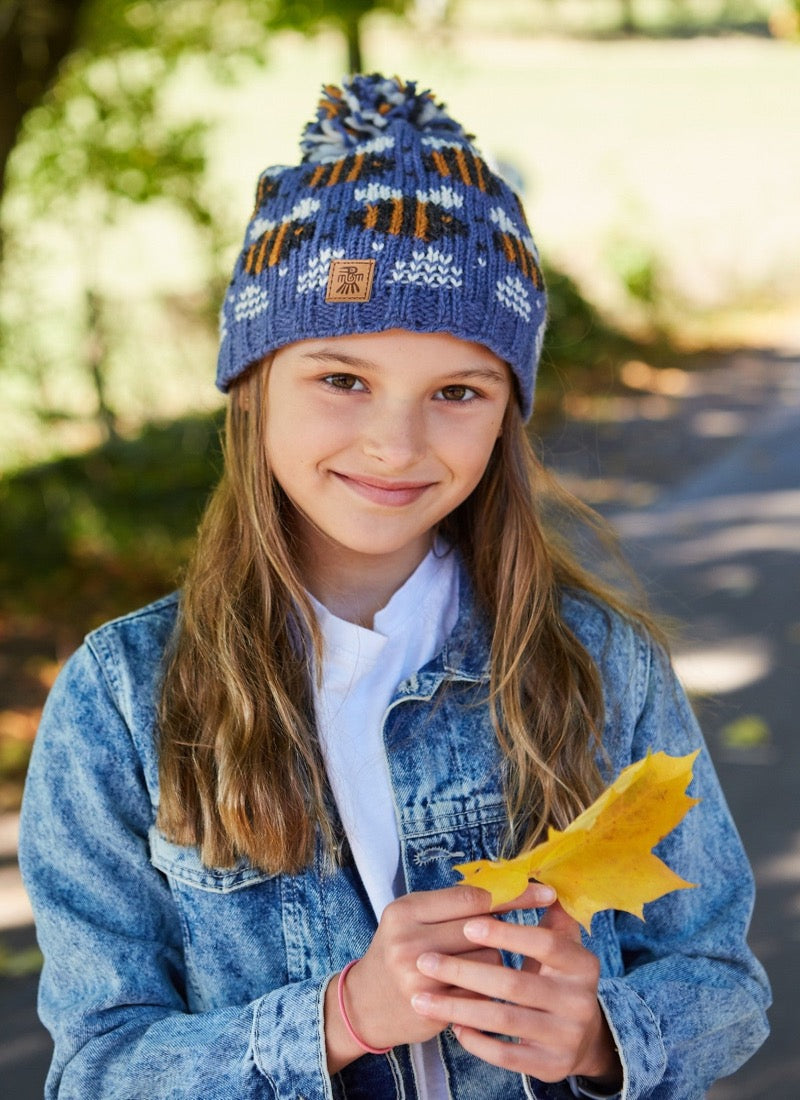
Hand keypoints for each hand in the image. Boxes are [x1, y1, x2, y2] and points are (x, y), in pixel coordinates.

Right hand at [324, 882, 555, 1070]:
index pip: (471, 897)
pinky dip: (488, 987)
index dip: (512, 894)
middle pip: (482, 927)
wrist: (365, 1004)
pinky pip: (484, 990)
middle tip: (523, 925)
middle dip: (505, 927)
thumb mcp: (411, 918)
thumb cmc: (397, 950)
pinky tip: (475, 986)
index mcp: (405, 910)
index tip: (544, 892)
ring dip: (494, 959)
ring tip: (475, 961)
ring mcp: (421, 977)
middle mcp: (409, 942)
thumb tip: (509, 888)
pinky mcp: (435, 1007)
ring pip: (489, 959)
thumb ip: (451, 904)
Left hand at [411, 889, 621, 1087]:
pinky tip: (452, 1026)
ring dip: (457, 1008)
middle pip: (515, 984)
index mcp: (583, 963)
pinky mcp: (551, 1067)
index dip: (506, 934)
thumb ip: (545, 912)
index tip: (466, 926)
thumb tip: (531, 873)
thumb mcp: (561, 945)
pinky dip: (476, 1041)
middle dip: (464, 971)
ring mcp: (566, 1037)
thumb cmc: (556, 976)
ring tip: (421, 997)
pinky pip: (506, 1055)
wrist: (580, 1037)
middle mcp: (580, 1001)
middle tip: (424, 961)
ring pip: (503, 1020)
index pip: (544, 944)